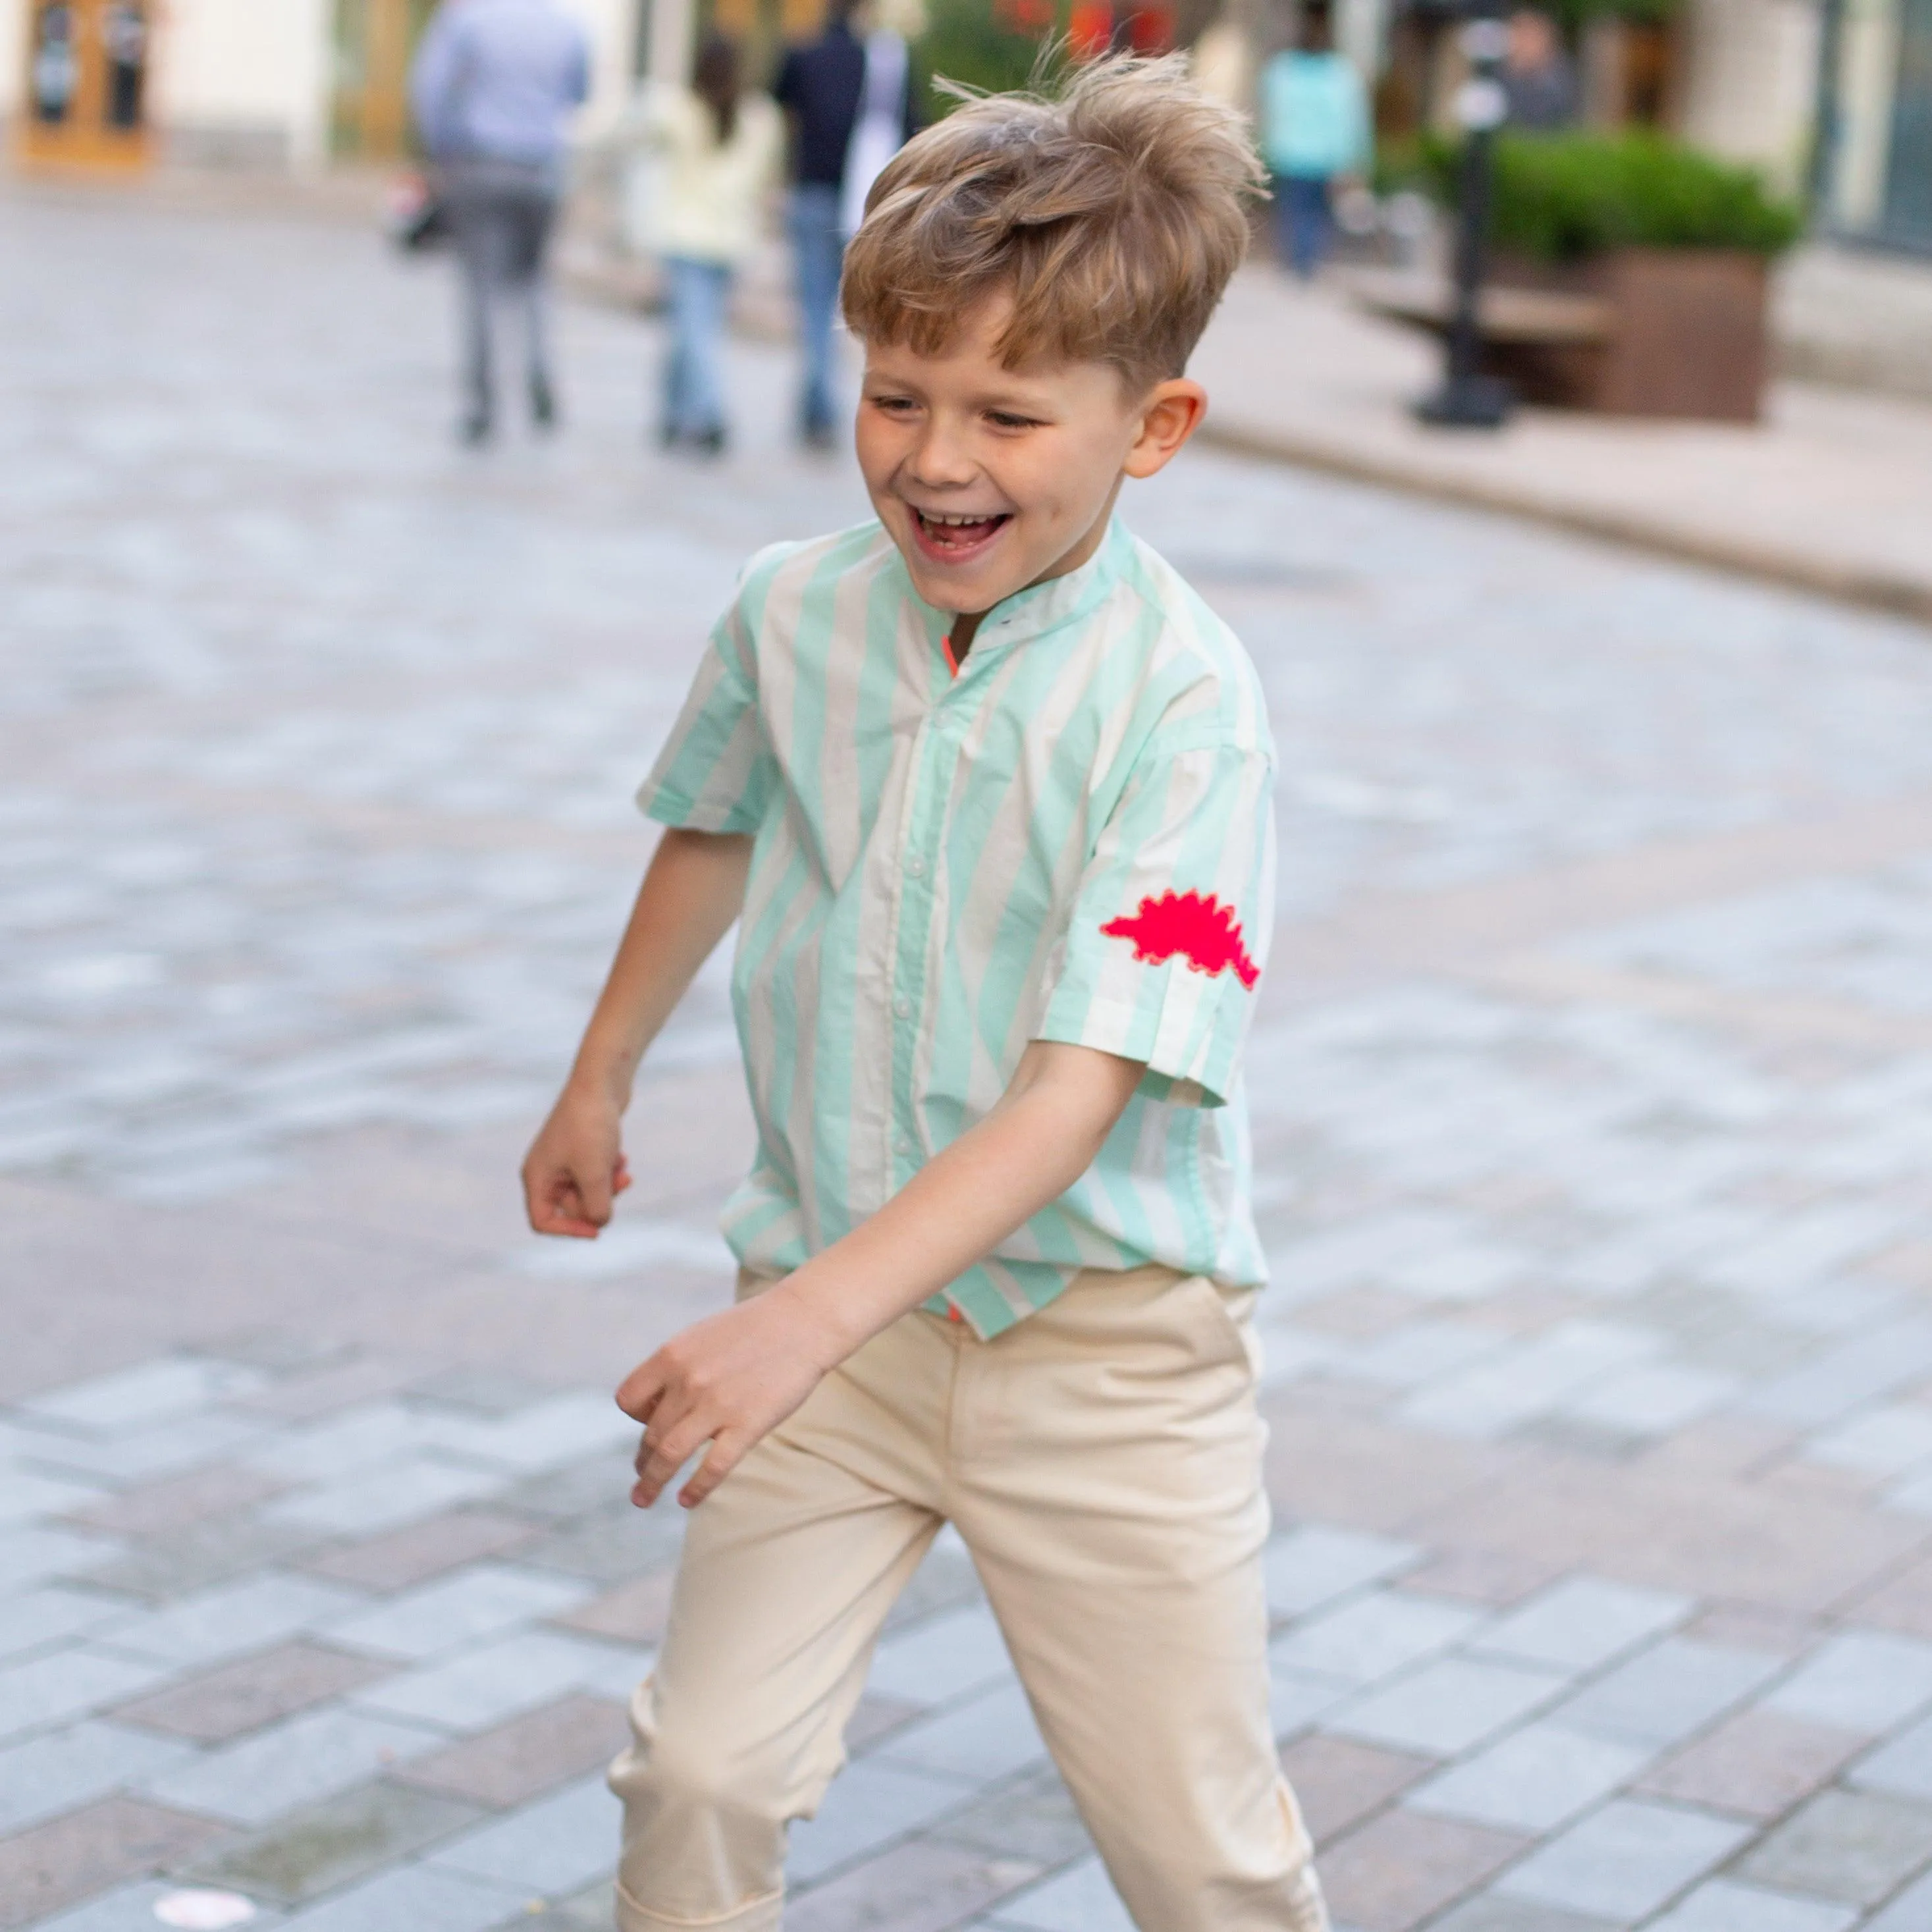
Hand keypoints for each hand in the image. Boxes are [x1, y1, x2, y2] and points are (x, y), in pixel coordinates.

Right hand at [522, 1083, 631, 1237]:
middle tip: (621, 1183)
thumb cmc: (591, 1125)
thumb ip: (597, 1206)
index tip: (597, 1230)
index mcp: (537, 1176)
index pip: (543, 1220)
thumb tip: (600, 1222)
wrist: (602, 1081)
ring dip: (608, 1185)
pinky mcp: (581, 1148)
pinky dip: (610, 1170)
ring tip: (623, 1169)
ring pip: (587, 1191)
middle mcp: (545, 1169)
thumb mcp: (595, 1173)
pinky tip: (622, 1157)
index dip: (569, 1229)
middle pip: (571, 1207)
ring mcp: (562, 1158)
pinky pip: (596, 1174)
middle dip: (599, 1199)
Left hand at [616, 1290, 833, 1508]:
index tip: (649, 1424)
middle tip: (641, 1475)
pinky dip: (694, 1489)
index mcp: (672, 1355)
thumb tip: (656, 1405)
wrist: (802, 1322)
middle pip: (650, 1434)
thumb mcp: (700, 1336)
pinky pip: (712, 1468)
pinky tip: (685, 1500)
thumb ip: (675, 1367)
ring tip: (643, 1499)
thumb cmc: (752, 1328)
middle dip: (642, 1460)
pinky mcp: (747, 1425)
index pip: (628, 1399)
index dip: (636, 1417)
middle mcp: (688, 1381)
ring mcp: (717, 1405)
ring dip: (652, 1482)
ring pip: (669, 1456)